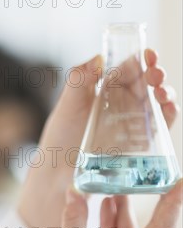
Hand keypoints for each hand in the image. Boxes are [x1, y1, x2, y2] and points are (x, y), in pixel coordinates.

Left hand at [17, 49, 178, 227]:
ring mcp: (132, 125)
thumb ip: (78, 80)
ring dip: (164, 93)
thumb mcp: (66, 105)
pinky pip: (160, 127)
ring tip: (161, 91)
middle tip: (155, 73)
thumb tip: (98, 58)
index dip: (139, 59)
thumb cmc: (59, 138)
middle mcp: (121, 106)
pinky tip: (168, 108)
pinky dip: (168, 115)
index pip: (127, 70)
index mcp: (104, 91)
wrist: (58, 174)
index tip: (146, 53)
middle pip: (146, 84)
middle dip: (155, 74)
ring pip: (156, 104)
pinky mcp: (140, 145)